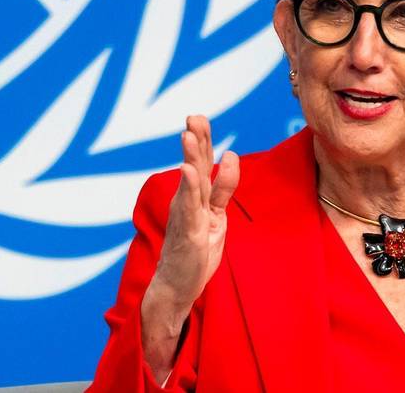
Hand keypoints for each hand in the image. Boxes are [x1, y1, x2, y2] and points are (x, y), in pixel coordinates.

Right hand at [141, 115, 239, 377]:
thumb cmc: (194, 252)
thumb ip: (222, 189)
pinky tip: (189, 172)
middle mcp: (188, 203)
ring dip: (190, 158)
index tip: (198, 117)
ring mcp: (187, 218)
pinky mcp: (189, 235)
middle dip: (196, 141)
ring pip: (191, 184)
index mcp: (196, 198)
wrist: (174, 287)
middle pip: (195, 167)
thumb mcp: (216, 218)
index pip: (202, 164)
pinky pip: (190, 209)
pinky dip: (189, 189)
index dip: (202, 140)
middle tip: (193, 116)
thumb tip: (230, 156)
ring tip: (188, 136)